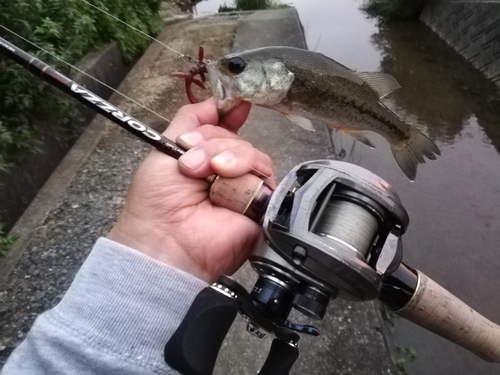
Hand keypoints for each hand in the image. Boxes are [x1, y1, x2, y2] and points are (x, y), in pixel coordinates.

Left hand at [107, 98, 274, 282]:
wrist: (166, 242)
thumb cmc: (156, 200)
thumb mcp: (164, 148)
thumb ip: (190, 120)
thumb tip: (217, 101)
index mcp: (203, 160)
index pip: (224, 131)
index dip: (230, 115)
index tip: (236, 104)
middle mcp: (226, 172)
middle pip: (236, 139)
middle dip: (212, 142)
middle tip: (190, 164)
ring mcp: (244, 188)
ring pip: (251, 153)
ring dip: (227, 155)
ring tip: (208, 173)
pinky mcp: (261, 204)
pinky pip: (265, 173)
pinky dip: (246, 168)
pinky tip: (226, 176)